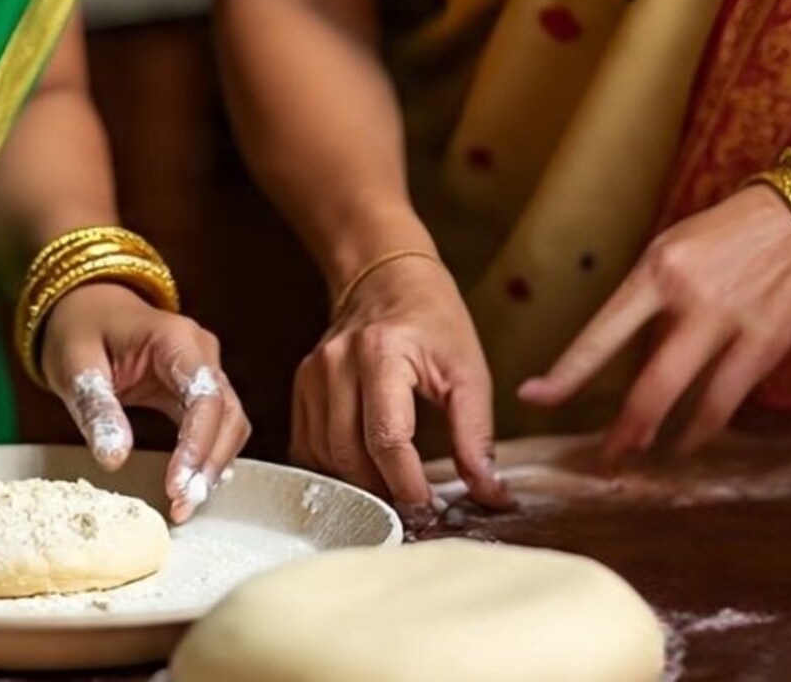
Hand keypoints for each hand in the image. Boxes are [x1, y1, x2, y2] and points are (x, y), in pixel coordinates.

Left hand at [37, 284, 251, 524]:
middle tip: (182, 504)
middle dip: (209, 463)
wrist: (84, 308)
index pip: (204, 395)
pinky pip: (216, 425)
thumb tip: (115, 458)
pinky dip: (208, 456)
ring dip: (213, 464)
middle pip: (227, 413)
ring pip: (230, 423)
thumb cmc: (79, 331)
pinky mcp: (196, 389)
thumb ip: (96, 409)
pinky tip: (191, 484)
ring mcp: (204, 368)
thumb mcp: (75, 367)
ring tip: (184, 502)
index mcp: (174, 337)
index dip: (197, 445)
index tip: (179, 485)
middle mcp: (200, 350)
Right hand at [293, 255, 510, 522]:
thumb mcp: (469, 371)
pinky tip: (363, 472)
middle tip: (415, 511)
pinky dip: (334, 470)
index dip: (408, 485)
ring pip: (325, 456)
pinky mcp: (301, 386)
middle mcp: (337, 363)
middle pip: (350, 454)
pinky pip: (308, 446)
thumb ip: (476, 436)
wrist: (386, 279)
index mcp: (382, 354)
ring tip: (393, 492)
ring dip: (358, 486)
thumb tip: (489, 492)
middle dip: (383, 493)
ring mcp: (312, 375)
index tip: (429, 510)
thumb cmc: (433, 321)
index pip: (387, 438)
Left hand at [517, 184, 790, 459]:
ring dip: (667, 435)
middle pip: (653, 384)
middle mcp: (693, 300)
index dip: (567, 373)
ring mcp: (735, 325)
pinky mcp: (768, 344)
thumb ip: (645, 308)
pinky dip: (705, 426)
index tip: (534, 397)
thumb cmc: (713, 241)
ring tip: (642, 453)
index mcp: (655, 273)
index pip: (601, 335)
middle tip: (605, 457)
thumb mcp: (665, 256)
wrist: (790, 223)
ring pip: (695, 401)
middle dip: (626, 429)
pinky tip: (689, 439)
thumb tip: (626, 369)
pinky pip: (729, 400)